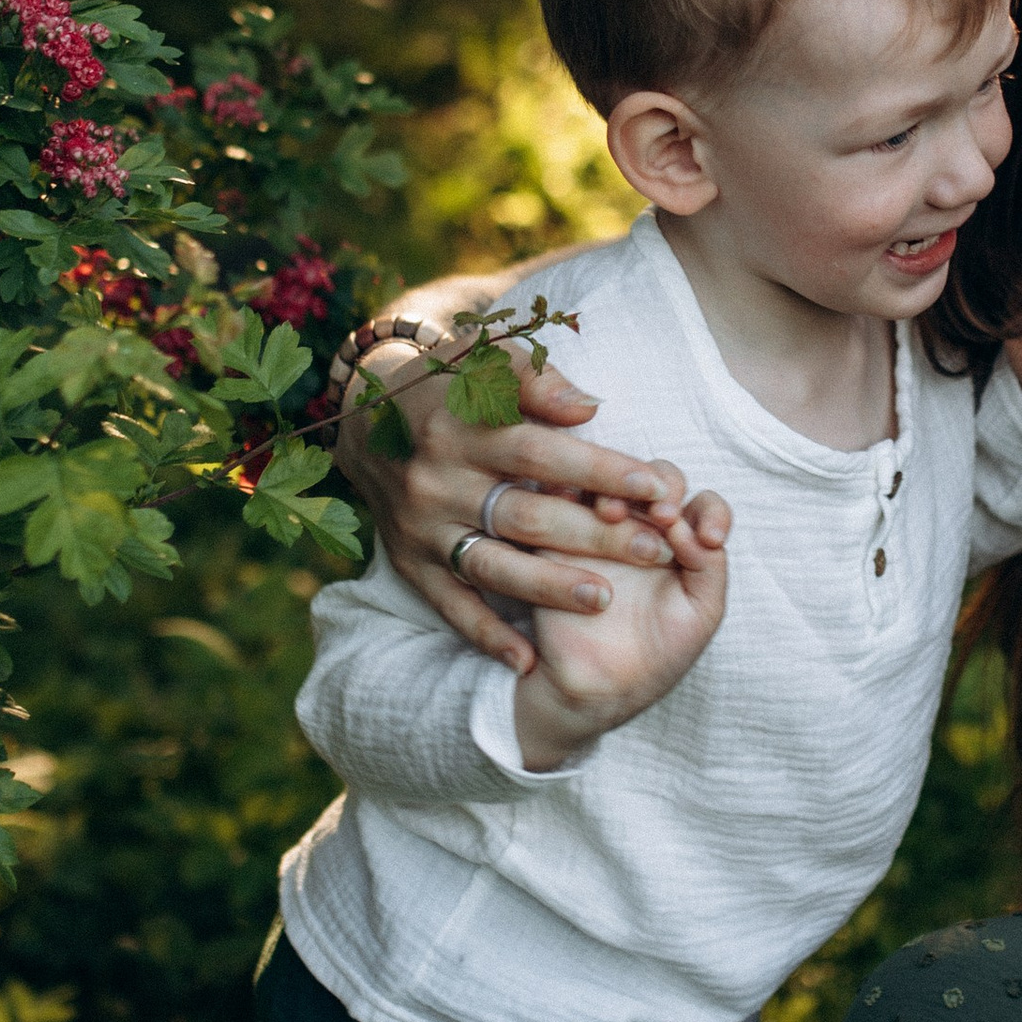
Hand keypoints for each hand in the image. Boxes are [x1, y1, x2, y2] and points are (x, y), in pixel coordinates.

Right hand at [335, 350, 726, 675]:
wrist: (364, 422)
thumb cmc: (447, 387)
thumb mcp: (483, 361)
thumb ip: (536, 381)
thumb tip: (588, 408)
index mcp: (460, 428)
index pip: (540, 453)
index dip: (599, 471)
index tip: (656, 486)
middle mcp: (438, 482)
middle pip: (526, 516)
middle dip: (596, 536)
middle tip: (658, 551)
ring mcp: (423, 528)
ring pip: (493, 566)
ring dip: (549, 589)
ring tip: (605, 600)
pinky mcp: (410, 564)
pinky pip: (451, 606)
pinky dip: (487, 635)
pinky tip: (528, 660)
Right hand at [513, 495, 729, 769]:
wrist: (597, 691)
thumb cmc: (656, 656)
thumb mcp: (701, 614)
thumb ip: (710, 568)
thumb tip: (695, 528)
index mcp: (683, 544)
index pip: (703, 506)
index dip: (711, 513)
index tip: (710, 540)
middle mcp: (644, 528)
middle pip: (657, 479)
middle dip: (664, 489)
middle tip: (664, 518)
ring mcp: (600, 528)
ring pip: (609, 480)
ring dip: (618, 488)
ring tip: (618, 516)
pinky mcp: (557, 536)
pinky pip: (562, 499)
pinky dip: (573, 493)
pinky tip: (590, 514)